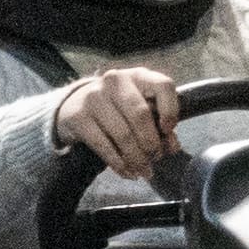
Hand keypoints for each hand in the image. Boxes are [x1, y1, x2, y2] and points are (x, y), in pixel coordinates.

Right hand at [50, 64, 183, 182]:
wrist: (75, 104)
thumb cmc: (118, 108)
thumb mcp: (140, 109)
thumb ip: (161, 126)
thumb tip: (172, 147)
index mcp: (138, 76)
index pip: (162, 85)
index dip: (170, 110)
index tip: (168, 130)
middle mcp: (115, 81)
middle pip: (140, 115)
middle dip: (151, 143)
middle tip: (155, 159)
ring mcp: (94, 97)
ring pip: (123, 134)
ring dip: (136, 158)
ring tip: (143, 171)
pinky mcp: (79, 116)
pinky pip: (103, 145)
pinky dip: (119, 163)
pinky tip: (127, 173)